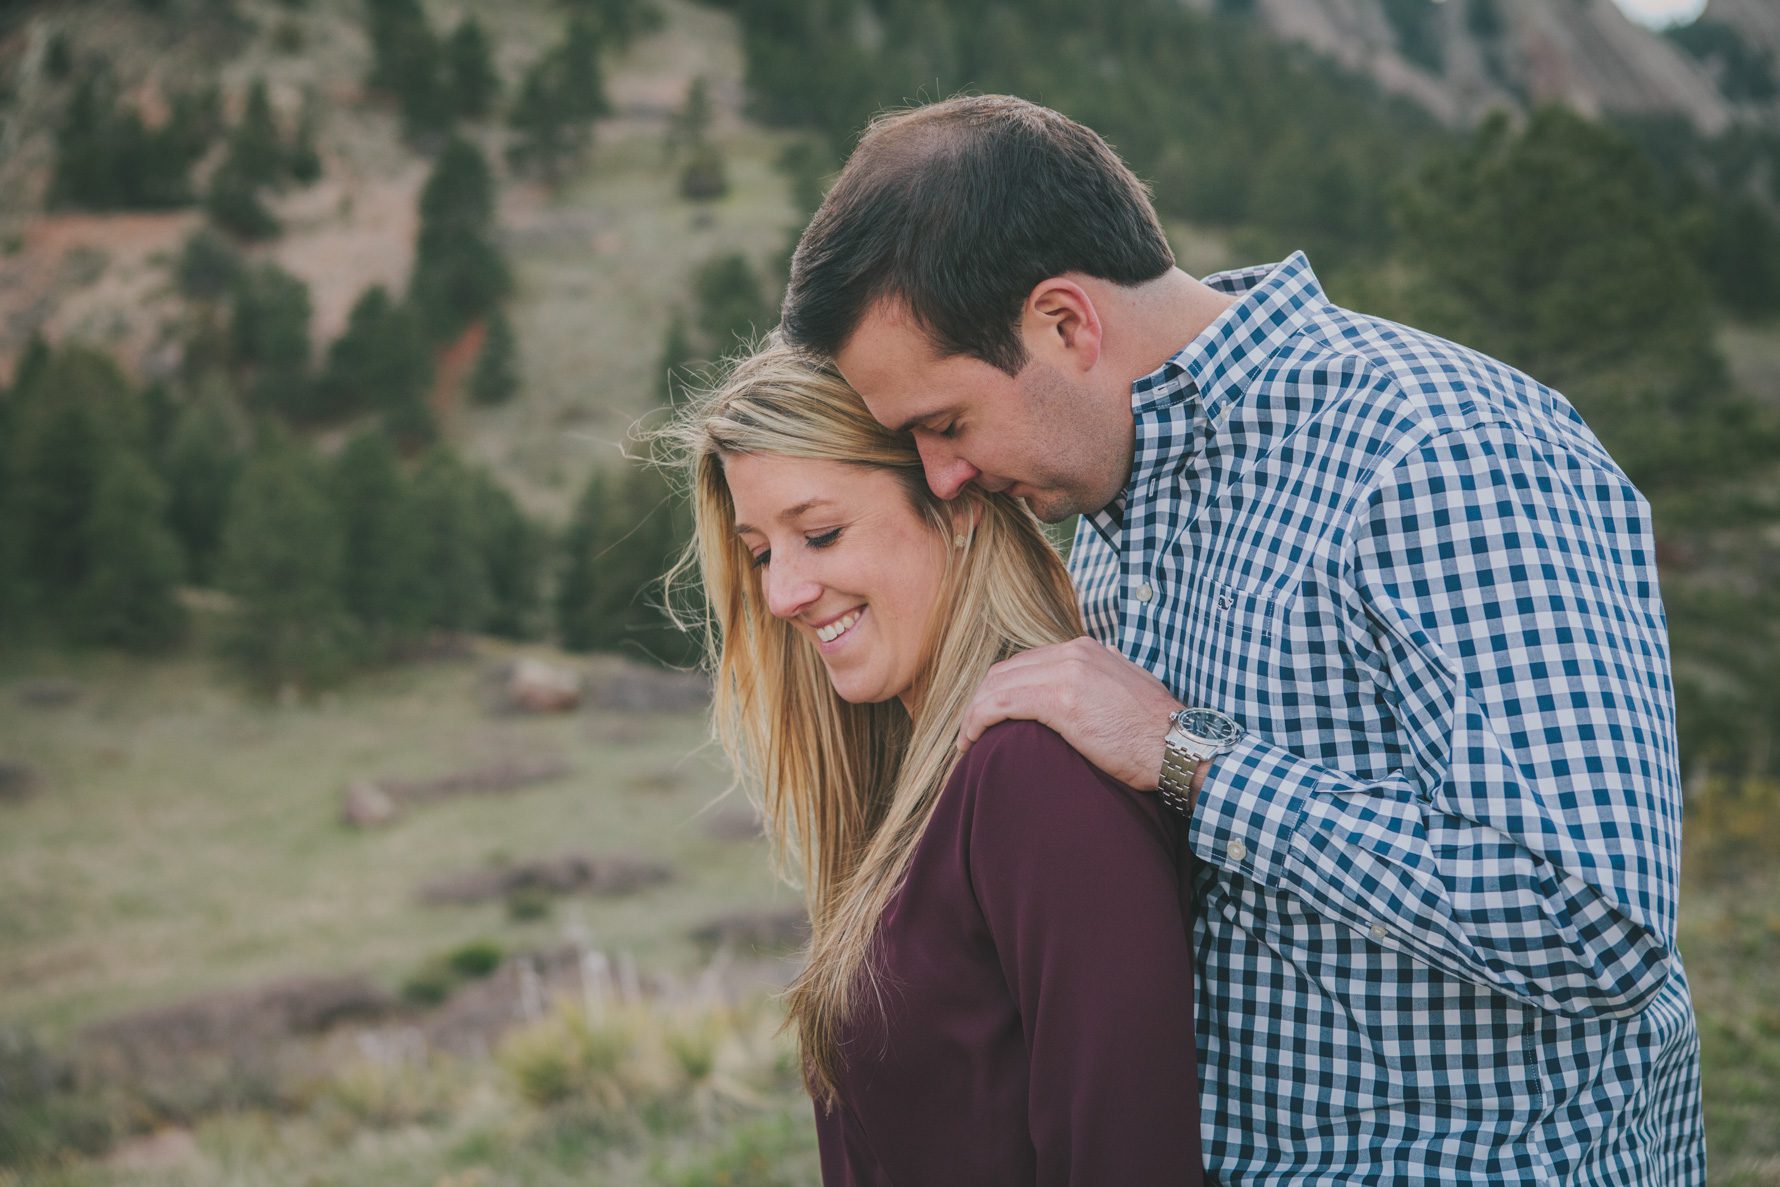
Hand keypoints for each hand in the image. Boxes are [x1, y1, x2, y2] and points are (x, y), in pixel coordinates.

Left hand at [957, 637, 1182, 790]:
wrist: (1180, 747)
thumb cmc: (1156, 733)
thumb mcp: (1127, 690)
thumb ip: (1101, 681)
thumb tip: (1091, 677)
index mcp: (1087, 649)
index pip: (1027, 662)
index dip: (1001, 690)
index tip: (991, 716)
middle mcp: (1074, 653)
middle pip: (1006, 671)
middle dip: (981, 700)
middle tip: (971, 731)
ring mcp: (1067, 673)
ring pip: (997, 685)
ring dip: (973, 714)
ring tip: (967, 742)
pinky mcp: (1060, 700)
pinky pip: (1000, 704)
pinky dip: (977, 721)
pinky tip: (971, 742)